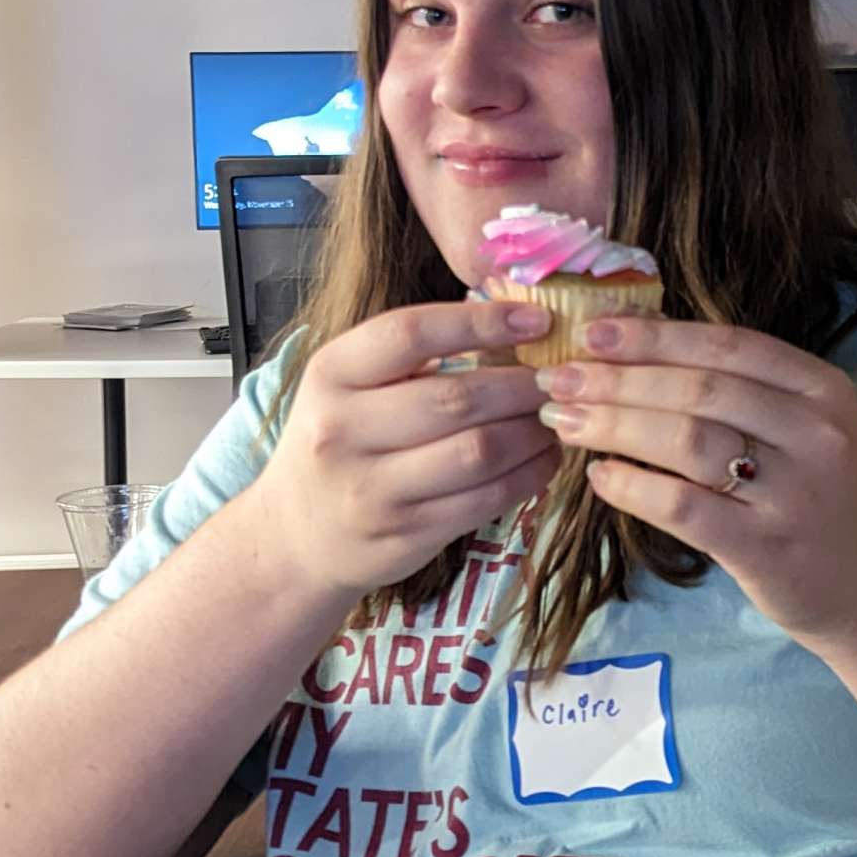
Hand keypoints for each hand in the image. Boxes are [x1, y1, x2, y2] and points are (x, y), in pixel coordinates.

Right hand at [254, 298, 559, 603]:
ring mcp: (371, 490)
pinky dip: (529, 475)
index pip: (410, 334)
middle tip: (559, 376)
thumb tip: (510, 319)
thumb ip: (412, 354)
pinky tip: (544, 457)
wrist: (296, 536)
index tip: (536, 320)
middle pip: (456, 398)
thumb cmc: (339, 443)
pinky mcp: (404, 536)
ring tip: (554, 416)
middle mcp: (342, 431)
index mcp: (330, 375)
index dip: (481, 322)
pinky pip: (485, 500)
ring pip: (479, 452)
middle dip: (522, 384)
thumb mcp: (349, 385)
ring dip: (533, 431)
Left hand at [535, 315, 856, 653]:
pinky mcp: (766, 548)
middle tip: (559, 380)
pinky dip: (633, 487)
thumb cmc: (824, 501)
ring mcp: (793, 492)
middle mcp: (813, 433)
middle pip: (699, 390)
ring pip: (687, 441)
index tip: (592, 333)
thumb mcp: (805, 430)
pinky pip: (684, 507)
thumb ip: (740, 390)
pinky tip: (599, 478)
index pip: (727, 346)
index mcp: (822, 389)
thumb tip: (640, 342)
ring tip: (565, 421)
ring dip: (615, 426)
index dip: (654, 336)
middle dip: (618, 379)